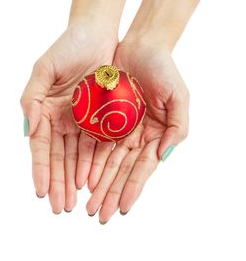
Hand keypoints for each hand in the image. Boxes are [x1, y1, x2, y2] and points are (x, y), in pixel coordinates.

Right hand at [21, 21, 117, 212]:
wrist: (97, 34)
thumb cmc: (67, 47)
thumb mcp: (44, 68)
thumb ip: (31, 97)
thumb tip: (28, 127)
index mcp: (45, 109)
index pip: (41, 145)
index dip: (41, 168)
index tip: (40, 190)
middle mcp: (62, 118)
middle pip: (59, 156)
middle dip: (58, 182)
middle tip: (60, 206)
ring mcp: (82, 120)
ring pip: (77, 155)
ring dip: (75, 178)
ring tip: (75, 201)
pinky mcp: (102, 117)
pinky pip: (97, 144)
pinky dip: (93, 162)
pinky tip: (91, 180)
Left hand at [86, 34, 188, 221]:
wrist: (141, 46)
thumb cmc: (164, 69)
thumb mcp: (179, 96)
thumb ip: (177, 127)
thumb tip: (164, 156)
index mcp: (155, 134)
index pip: (143, 167)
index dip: (133, 188)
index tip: (123, 208)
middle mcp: (135, 135)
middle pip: (121, 169)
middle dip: (111, 192)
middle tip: (99, 213)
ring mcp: (118, 128)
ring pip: (105, 160)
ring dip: (98, 182)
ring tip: (88, 203)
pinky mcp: (102, 117)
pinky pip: (93, 141)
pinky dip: (88, 159)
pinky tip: (81, 176)